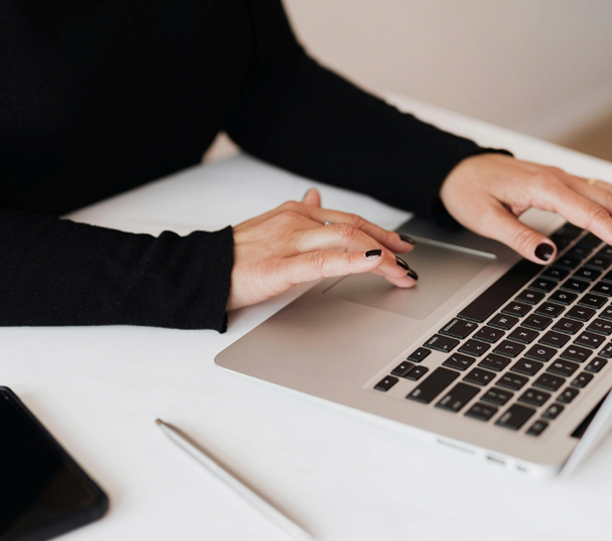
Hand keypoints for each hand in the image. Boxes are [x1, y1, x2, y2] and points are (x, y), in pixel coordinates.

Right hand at [227, 189, 416, 310]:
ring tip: (402, 273)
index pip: (348, 219)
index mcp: (295, 212)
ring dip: (382, 257)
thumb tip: (315, 196)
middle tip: (411, 261)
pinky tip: (375, 263)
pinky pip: (324, 261)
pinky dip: (354, 261)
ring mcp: (290, 241)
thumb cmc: (233, 255)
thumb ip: (297, 213)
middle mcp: (296, 221)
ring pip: (347, 242)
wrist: (200, 271)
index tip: (401, 244)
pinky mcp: (281, 266)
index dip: (379, 231)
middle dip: (389, 245)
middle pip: (354, 229)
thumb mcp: (269, 226)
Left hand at [440, 153, 611, 263]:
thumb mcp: (484, 219)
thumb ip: (517, 236)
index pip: (588, 214)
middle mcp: (558, 179)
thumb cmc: (468, 191)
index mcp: (543, 187)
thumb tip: (546, 254)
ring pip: (608, 191)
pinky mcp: (559, 182)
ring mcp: (561, 178)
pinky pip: (598, 187)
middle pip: (608, 201)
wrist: (456, 169)